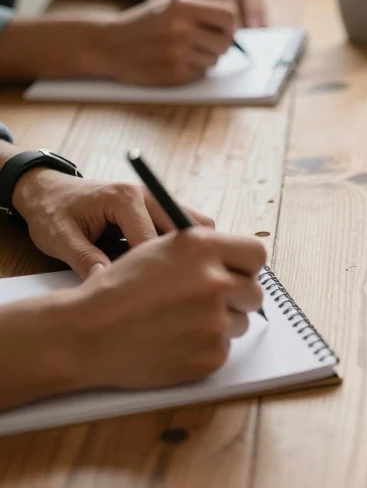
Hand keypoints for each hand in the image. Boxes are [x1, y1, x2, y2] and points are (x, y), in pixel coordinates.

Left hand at [12, 169, 214, 278]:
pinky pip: (183, 228)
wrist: (49, 191)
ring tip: (176, 282)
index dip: (152, 271)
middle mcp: (148, 194)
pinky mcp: (158, 208)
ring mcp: (156, 199)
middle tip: (175, 293)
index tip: (150, 299)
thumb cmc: (52, 212)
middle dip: (183, 262)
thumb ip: (84, 260)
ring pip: (194, 226)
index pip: (152, 239)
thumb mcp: (59, 238)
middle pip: (186, 229)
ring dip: (189, 253)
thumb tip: (107, 286)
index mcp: (124, 199)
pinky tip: (171, 271)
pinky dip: (183, 248)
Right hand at [70, 229, 265, 387]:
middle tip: (210, 302)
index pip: (256, 253)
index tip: (238, 273)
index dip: (246, 265)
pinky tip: (175, 341)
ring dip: (221, 323)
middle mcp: (215, 280)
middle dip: (237, 297)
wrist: (87, 333)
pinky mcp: (210, 355)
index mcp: (204, 247)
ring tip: (181, 321)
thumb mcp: (162, 248)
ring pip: (241, 321)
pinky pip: (224, 348)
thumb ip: (206, 250)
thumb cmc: (121, 288)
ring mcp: (214, 320)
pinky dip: (206, 348)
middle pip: (254, 291)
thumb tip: (240, 262)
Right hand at [96, 0, 237, 85]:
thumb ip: (201, 12)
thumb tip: (237, 26)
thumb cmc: (144, 24)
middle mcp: (182, 28)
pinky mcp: (174, 73)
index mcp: (183, 6)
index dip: (230, 25)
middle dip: (220, 45)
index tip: (224, 29)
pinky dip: (193, 70)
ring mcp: (178, 52)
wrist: (108, 44)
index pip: (229, 15)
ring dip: (205, 58)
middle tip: (206, 43)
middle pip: (226, 42)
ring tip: (183, 51)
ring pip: (214, 60)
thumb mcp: (169, 6)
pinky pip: (200, 73)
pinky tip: (174, 61)